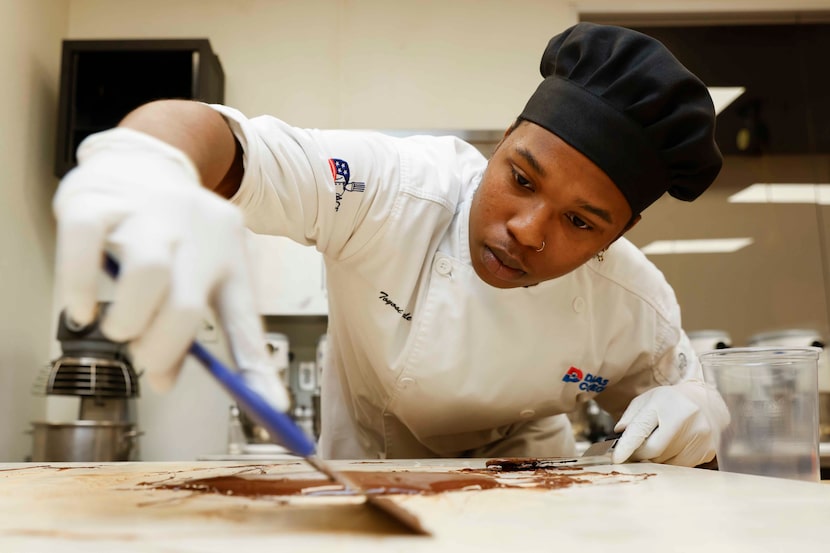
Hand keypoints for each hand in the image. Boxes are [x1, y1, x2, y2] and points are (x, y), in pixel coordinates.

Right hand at [53, 127, 289, 410]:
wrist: (146, 162)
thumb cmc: (178, 233)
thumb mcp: (205, 272)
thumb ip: (191, 329)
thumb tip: (164, 379)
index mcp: (229, 259)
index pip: (247, 321)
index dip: (258, 369)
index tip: (273, 410)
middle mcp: (194, 237)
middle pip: (188, 304)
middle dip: (164, 347)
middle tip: (148, 359)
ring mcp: (146, 217)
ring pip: (147, 272)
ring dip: (129, 320)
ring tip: (119, 329)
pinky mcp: (98, 203)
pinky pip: (86, 244)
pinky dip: (80, 284)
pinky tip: (83, 307)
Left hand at [611, 382, 728, 465]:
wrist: (707, 402)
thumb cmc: (671, 401)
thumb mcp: (647, 400)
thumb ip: (630, 417)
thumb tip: (618, 436)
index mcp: (664, 402)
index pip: (641, 429)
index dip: (627, 446)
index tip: (616, 458)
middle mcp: (684, 418)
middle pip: (653, 451)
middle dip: (640, 454)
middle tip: (636, 450)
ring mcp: (699, 435)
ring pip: (666, 461)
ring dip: (656, 458)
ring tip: (660, 442)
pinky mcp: (708, 450)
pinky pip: (681, 466)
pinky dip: (671, 461)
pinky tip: (674, 447)